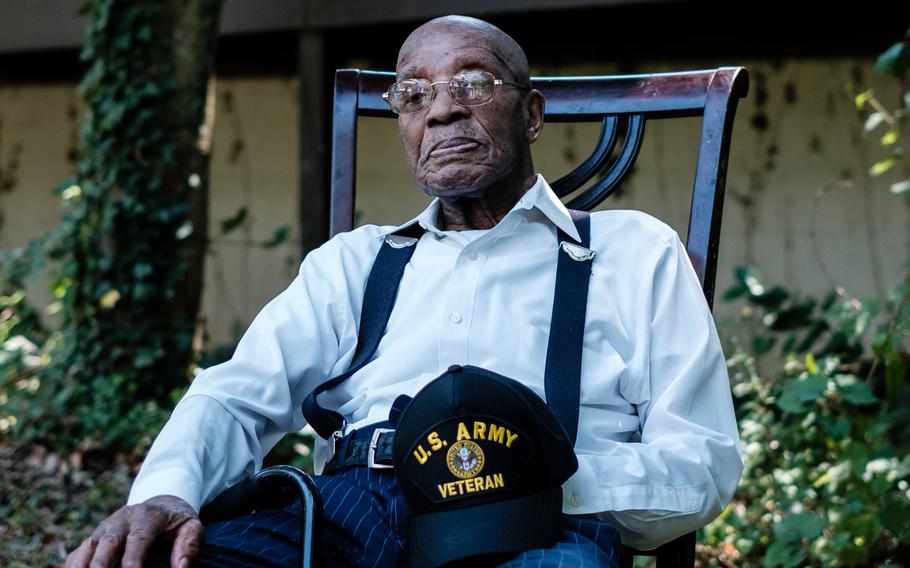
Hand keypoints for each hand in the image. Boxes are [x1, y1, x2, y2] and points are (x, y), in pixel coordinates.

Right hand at [66, 495, 202, 567]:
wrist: (161, 503)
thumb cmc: (177, 521)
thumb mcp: (191, 527)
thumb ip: (189, 544)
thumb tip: (181, 567)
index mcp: (148, 516)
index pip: (138, 538)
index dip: (132, 559)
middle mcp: (122, 519)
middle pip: (108, 542)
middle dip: (101, 564)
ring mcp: (106, 527)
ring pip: (89, 546)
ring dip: (82, 565)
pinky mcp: (95, 536)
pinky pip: (79, 551)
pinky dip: (73, 565)